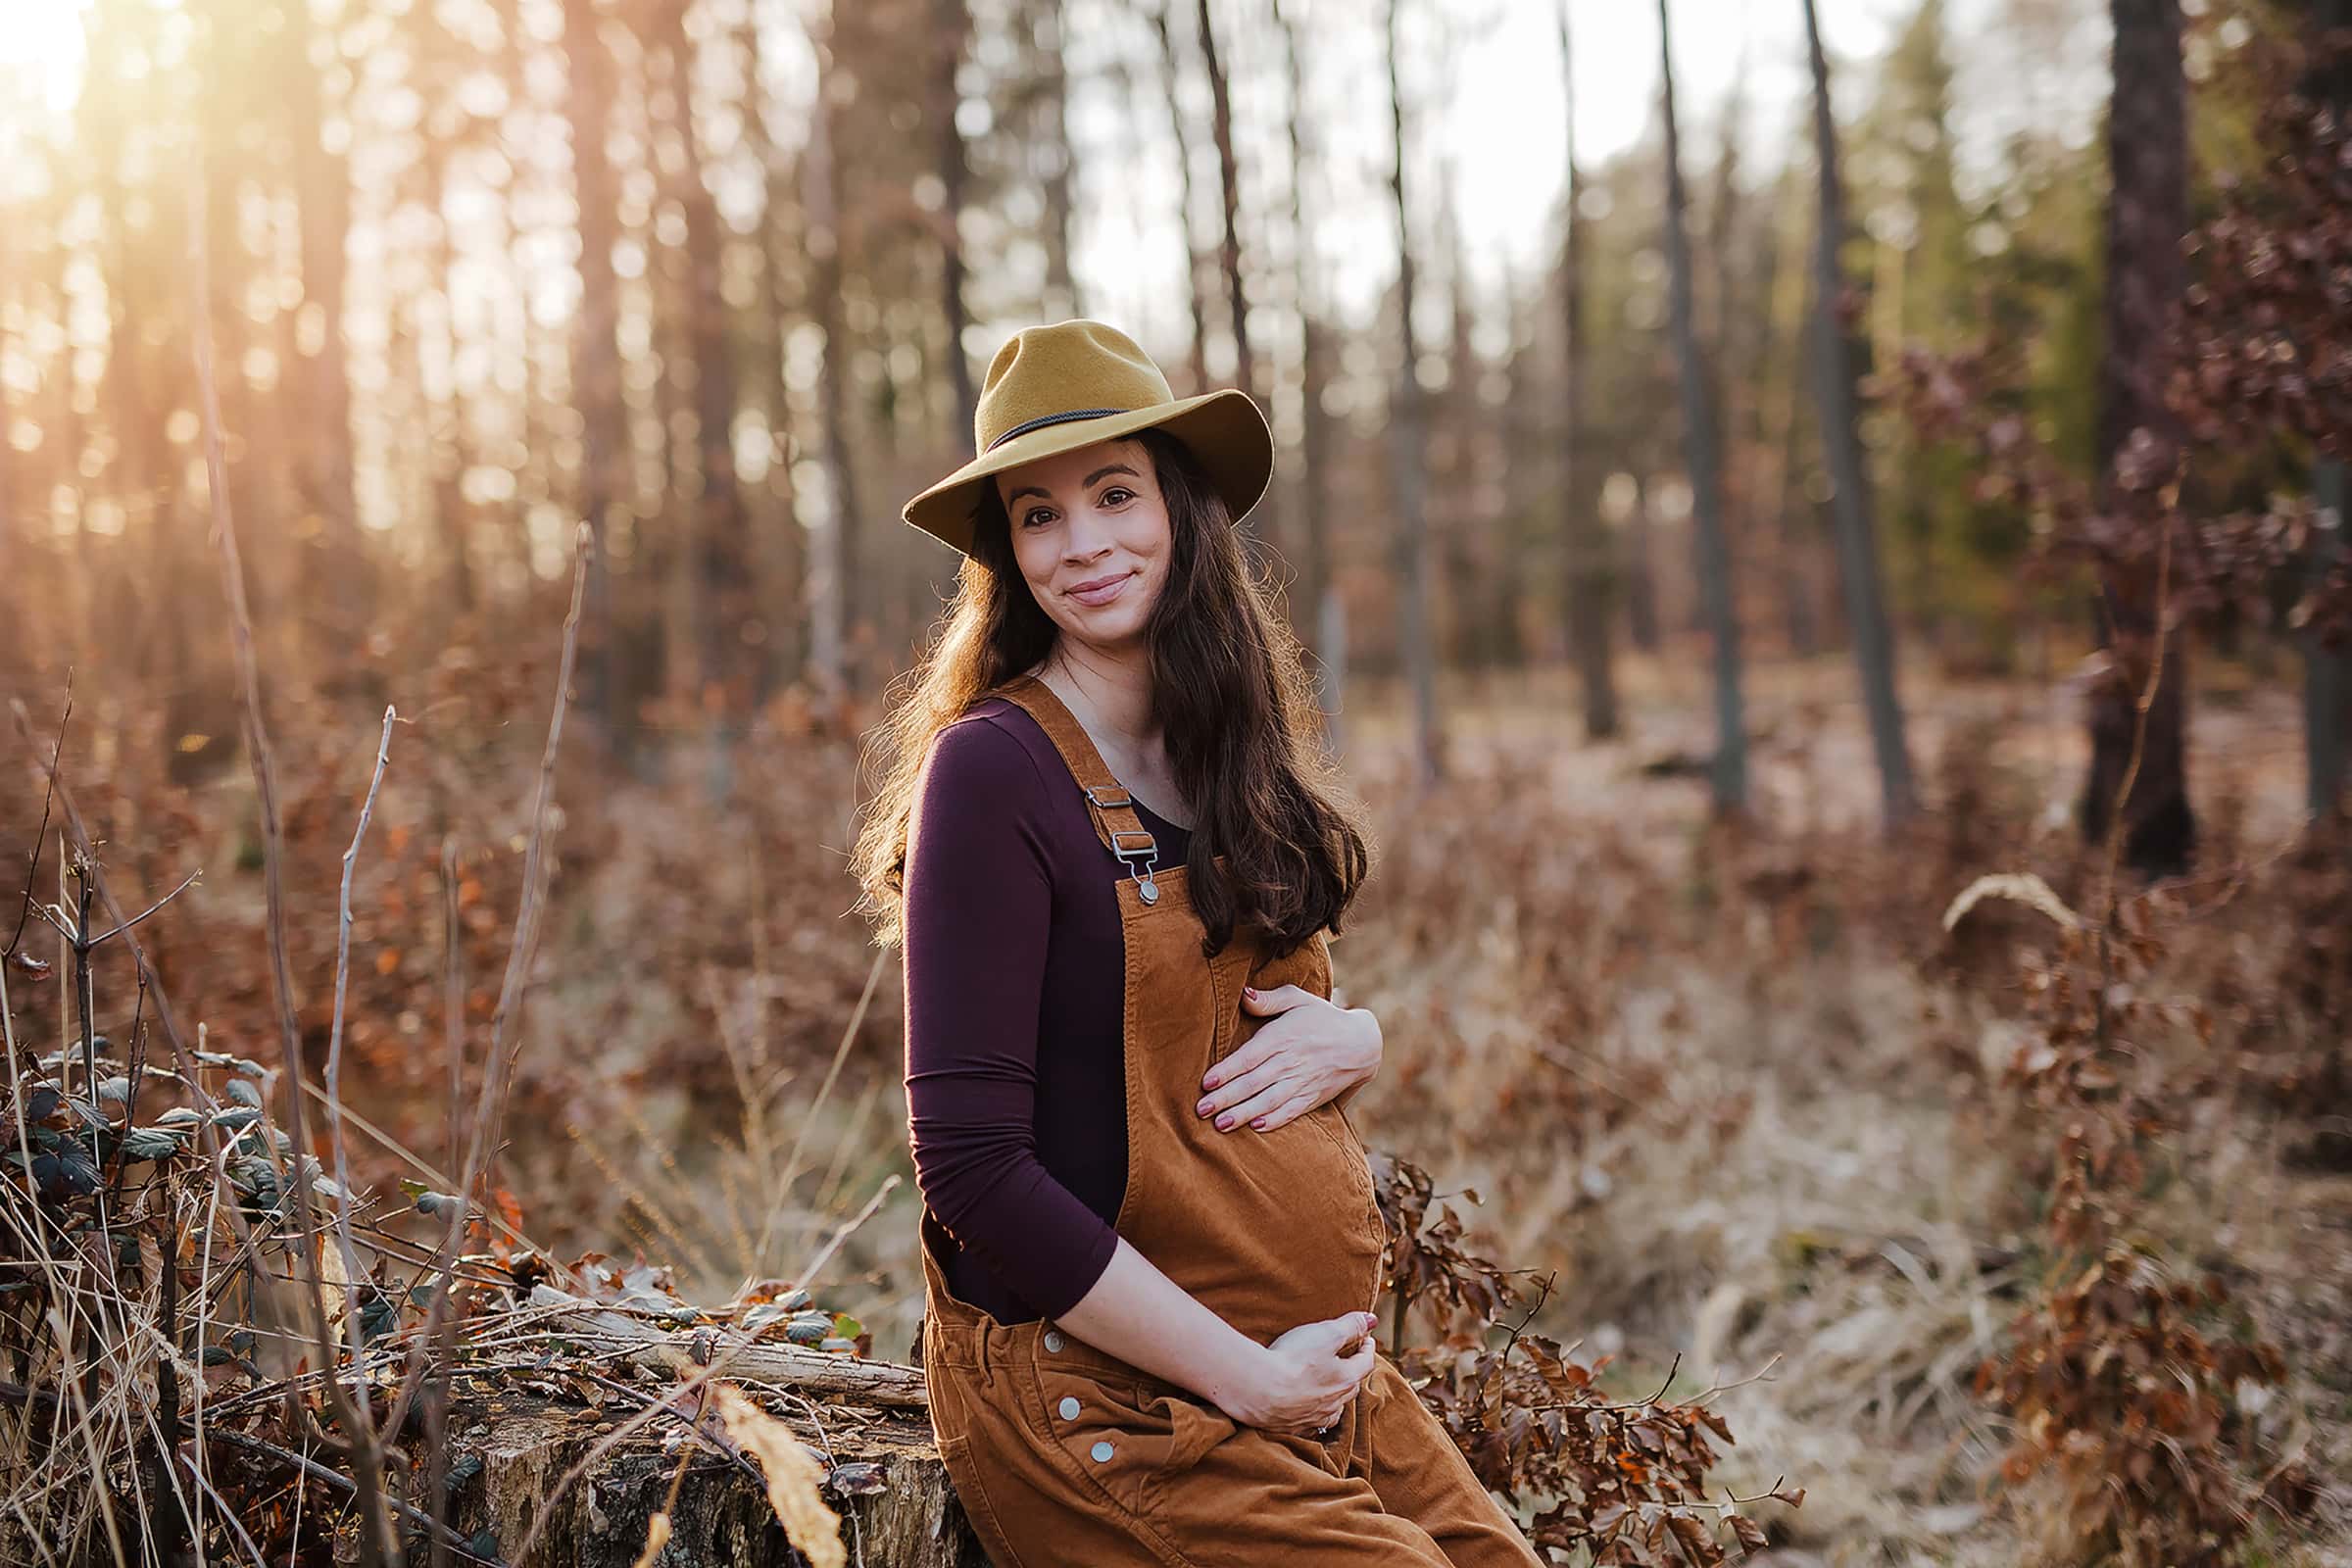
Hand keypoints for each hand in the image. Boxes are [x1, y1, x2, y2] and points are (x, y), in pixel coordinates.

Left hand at [1197, 987, 1381, 1133]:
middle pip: (1254, 1082)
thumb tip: (1243, 995)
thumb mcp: (1298, 999)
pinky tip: (1257, 1128)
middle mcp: (1291, 1061)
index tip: (1206, 1082)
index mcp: (1283, 1037)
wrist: (1360, 1043)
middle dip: (1226, 1097)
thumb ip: (1269, 999)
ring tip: (1221, 1124)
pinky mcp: (1312, 1097)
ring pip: (1269, 1101)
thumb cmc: (1322, 1018)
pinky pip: (1292, 1111)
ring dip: (1244, 1114)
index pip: (1250, 1056)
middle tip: (1201, 1110)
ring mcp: (1303, 1081)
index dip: (1227, 1070)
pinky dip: (1275, 1121)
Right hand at [1213, 1311, 1379, 1433]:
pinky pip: (1312, 1423)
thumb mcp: (1326, 1334)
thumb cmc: (1293, 1359)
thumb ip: (1351, 1326)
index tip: (1366, 1339)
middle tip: (1350, 1360)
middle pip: (1352, 1386)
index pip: (1366, 1362)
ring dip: (1337, 1397)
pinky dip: (1316, 1414)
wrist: (1258, 1390)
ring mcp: (1315, 1417)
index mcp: (1346, 1379)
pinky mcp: (1294, 1427)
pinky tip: (1310, 1411)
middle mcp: (1335, 1402)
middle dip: (1353, 1372)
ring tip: (1333, 1388)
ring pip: (1335, 1408)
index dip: (1367, 1348)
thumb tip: (1373, 1319)